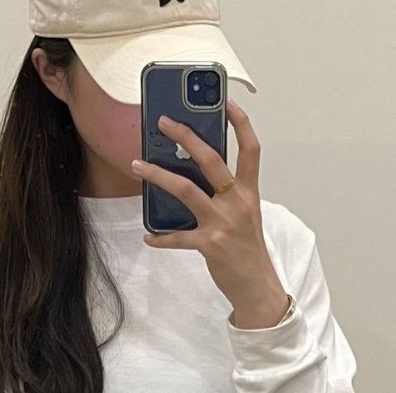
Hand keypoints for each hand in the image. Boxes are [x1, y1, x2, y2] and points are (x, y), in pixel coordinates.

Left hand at [131, 98, 288, 323]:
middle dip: (185, 137)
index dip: (241, 123)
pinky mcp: (209, 245)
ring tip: (137, 164)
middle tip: (163, 122)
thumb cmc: (248, 249)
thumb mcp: (245, 215)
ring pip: (185, 190)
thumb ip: (226, 194)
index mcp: (249, 192)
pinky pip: (178, 237)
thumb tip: (193, 176)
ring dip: (158, 175)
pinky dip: (161, 237)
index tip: (227, 102)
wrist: (257, 286)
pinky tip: (149, 236)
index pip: (251, 149)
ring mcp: (223, 223)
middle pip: (211, 160)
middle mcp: (237, 203)